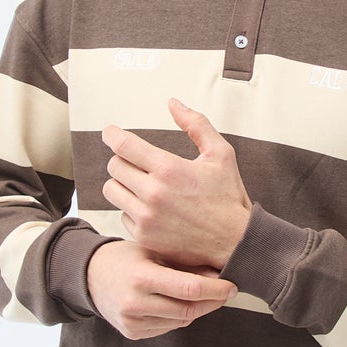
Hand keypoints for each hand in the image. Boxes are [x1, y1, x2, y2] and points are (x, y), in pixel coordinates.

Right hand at [86, 239, 235, 339]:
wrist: (91, 276)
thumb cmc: (126, 258)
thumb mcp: (153, 252)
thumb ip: (183, 264)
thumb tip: (218, 275)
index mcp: (141, 277)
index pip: (189, 289)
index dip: (216, 289)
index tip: (232, 286)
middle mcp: (135, 303)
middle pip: (188, 310)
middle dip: (212, 302)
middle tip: (227, 292)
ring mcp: (132, 322)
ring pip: (181, 321)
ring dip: (199, 309)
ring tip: (209, 295)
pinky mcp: (132, 333)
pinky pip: (167, 327)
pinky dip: (181, 317)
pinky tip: (184, 303)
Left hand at [101, 98, 251, 269]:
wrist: (235, 243)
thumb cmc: (228, 197)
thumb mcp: (220, 154)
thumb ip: (196, 124)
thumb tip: (173, 103)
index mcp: (169, 169)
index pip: (123, 146)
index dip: (112, 135)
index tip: (110, 132)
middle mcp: (154, 194)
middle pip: (114, 166)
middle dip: (122, 159)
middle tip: (134, 161)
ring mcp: (147, 218)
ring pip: (112, 191)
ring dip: (122, 183)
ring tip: (138, 183)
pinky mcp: (145, 237)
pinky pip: (122, 215)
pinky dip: (131, 209)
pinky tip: (150, 208)